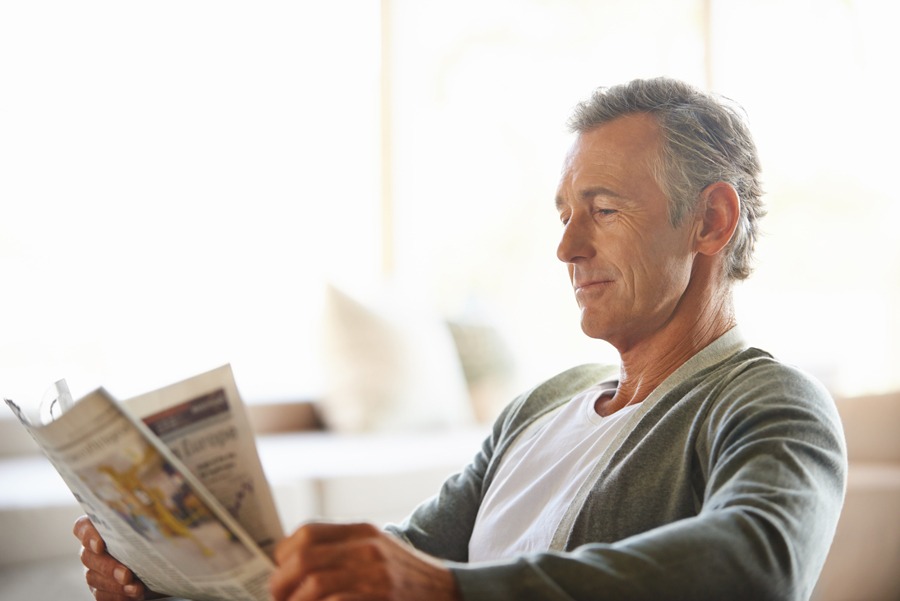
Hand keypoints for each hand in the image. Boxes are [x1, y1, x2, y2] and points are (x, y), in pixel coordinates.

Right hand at [73, 515, 163, 600]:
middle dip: (107, 567)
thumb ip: (153, 515)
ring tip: (136, 588)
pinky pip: (102, 595)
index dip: (87, 535)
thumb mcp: (158, 523)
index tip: (100, 545)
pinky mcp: (103, 588)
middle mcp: (95, 548)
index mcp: (103, 526)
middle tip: (127, 575)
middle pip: (88, 556)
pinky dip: (116, 597)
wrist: (169, 560)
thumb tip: (164, 507)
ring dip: (115, 585)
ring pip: (94, 578)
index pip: (83, 526)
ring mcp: (96, 569)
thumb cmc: (161, 534)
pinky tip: (133, 596)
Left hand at [269, 522, 460, 600]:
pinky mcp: (381, 598)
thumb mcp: (376, 549)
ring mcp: (375, 575)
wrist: (449, 592)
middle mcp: (367, 548)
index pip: (307, 533)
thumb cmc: (406, 576)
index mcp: (362, 531)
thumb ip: (342, 549)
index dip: (284, 554)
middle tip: (278, 597)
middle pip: (304, 558)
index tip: (280, 572)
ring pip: (315, 585)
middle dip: (281, 582)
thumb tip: (293, 564)